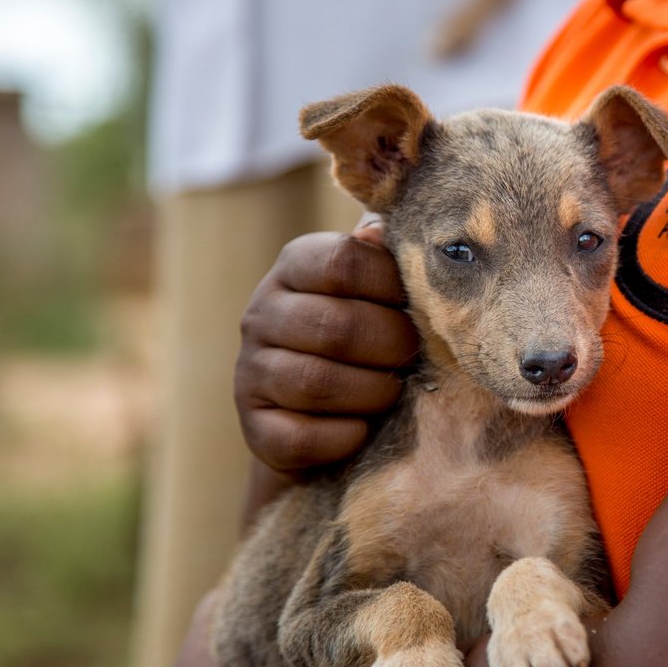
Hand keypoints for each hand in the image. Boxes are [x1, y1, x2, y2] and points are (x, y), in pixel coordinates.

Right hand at [234, 220, 419, 480]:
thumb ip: (386, 256)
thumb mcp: (380, 289)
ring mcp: (251, 372)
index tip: (416, 306)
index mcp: (296, 266)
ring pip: (317, 384)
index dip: (392, 286)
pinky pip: (302, 437)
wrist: (329, 416)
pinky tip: (363, 430)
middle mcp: (262, 313)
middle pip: (336, 326)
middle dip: (391, 346)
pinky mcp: (254, 428)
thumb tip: (380, 229)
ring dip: (373, 394)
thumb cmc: (372, 338)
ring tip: (393, 393)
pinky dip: (345, 437)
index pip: (343, 262)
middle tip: (413, 357)